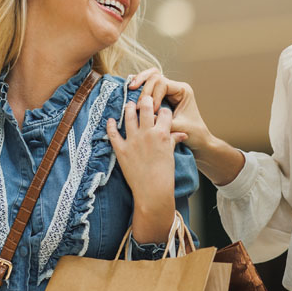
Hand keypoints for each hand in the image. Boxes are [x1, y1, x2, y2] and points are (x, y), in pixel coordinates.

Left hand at [106, 96, 183, 242]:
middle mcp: (147, 133)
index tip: (161, 111)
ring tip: (129, 105)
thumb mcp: (171, 154)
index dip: (163, 110)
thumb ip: (173, 140)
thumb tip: (181, 134)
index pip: (164, 113)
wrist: (153, 191)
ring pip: (129, 116)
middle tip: (144, 99)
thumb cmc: (165, 174)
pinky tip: (110, 120)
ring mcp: (133, 140)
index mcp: (162, 134)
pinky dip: (110, 126)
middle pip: (146, 108)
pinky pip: (113, 134)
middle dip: (146, 100)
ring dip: (129, 108)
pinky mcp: (121, 149)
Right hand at [128, 69, 209, 151]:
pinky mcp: (162, 96)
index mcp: (183, 91)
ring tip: (131, 88)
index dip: (154, 96)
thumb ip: (163, 122)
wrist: (199, 140)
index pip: (163, 84)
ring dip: (141, 82)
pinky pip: (150, 86)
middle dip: (145, 89)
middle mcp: (176, 87)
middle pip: (155, 77)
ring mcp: (169, 90)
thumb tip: (147, 117)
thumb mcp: (178, 127)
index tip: (152, 111)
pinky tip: (132, 91)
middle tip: (137, 104)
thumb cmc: (193, 133)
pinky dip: (141, 87)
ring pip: (151, 78)